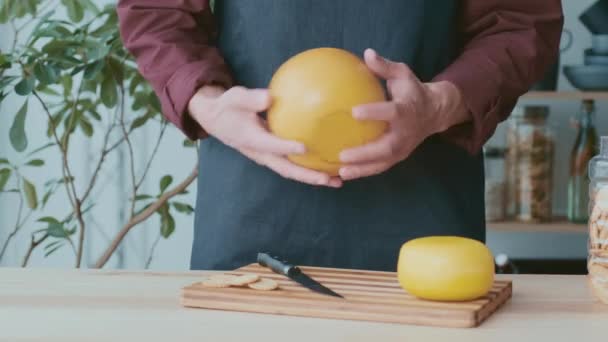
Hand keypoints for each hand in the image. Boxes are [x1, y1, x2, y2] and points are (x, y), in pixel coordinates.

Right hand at [188, 85, 341, 187]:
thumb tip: (270, 96)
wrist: (216, 120)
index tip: (305, 147)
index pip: (272, 146)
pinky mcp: (273, 156)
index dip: (287, 147)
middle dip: (308, 176)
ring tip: (338, 180)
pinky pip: (293, 164)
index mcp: (252, 140)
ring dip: (313, 177)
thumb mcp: (234, 98)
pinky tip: (330, 164)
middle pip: (287, 169)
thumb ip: (250, 98)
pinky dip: (310, 168)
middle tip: (329, 178)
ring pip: (292, 171)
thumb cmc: (228, 107)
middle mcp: (262, 154)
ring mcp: (268, 157)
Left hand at [338, 49, 468, 180]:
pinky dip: (363, 172)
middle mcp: (406, 133)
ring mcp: (404, 148)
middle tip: (342, 155)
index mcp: (406, 110)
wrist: (434, 112)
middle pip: (387, 147)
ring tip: (341, 172)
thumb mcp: (402, 74)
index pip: (392, 113)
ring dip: (363, 169)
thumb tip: (367, 53)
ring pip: (383, 162)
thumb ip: (384, 67)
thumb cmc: (411, 90)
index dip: (375, 113)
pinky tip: (343, 174)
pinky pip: (380, 167)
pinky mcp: (398, 157)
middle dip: (365, 154)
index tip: (354, 112)